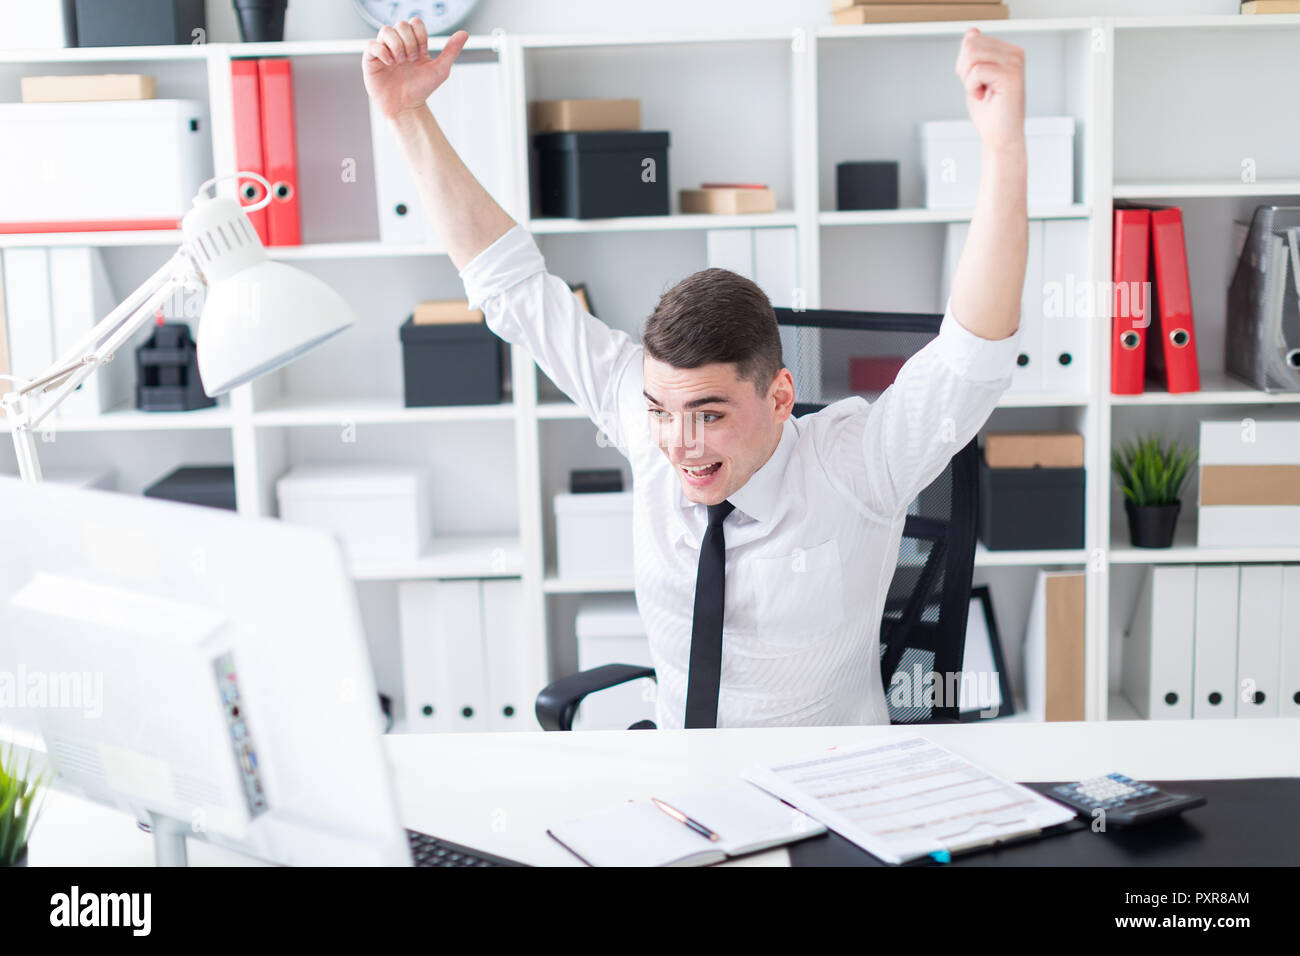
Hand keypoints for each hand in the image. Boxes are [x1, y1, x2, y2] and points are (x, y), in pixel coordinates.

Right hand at [363, 18, 467, 120]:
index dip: (420, 35)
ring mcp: (384, 50)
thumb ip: (451, 51)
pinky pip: (372, 44)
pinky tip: (390, 63)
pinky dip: (382, 51)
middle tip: (412, 60)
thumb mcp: (440, 70)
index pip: (414, 23)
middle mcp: (398, 44)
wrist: (407, 108)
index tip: (422, 54)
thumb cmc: (421, 90)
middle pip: (401, 24)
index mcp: (413, 43)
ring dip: (397, 45)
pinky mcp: (371, 60)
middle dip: (410, 41)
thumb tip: (464, 33)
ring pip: (386, 30)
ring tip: (401, 62)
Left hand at [954, 28, 1025, 153]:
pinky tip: (985, 97)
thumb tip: (972, 32)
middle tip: (978, 88)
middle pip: (970, 44)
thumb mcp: (974, 78)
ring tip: (982, 92)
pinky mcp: (1011, 75)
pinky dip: (972, 88)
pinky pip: (976, 71)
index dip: (964, 64)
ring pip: (972, 54)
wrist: (1000, 138)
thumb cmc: (989, 113)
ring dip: (968, 79)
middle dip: (964, 70)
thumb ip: (972, 55)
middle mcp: (1015, 53)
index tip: (977, 83)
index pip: (972, 39)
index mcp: (1009, 51)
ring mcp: (1015, 63)